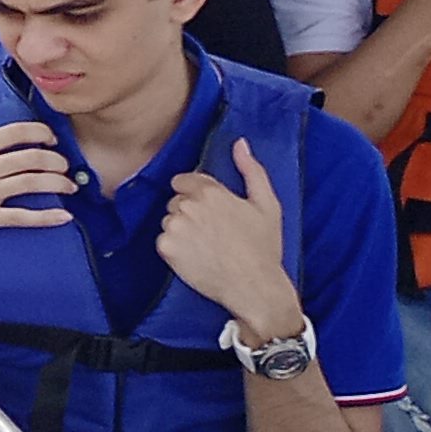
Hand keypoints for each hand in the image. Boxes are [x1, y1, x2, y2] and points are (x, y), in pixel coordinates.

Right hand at [0, 118, 75, 239]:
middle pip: (32, 158)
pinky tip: (64, 216)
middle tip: (62, 164)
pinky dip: (46, 217)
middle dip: (55, 159)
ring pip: (32, 184)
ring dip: (57, 183)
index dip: (39, 132)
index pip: (15, 133)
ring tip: (68, 184)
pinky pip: (21, 217)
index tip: (49, 136)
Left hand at [157, 139, 303, 342]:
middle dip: (190, 212)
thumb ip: (251, 171)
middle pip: (176, 200)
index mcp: (209, 191)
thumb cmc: (263, 247)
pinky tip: (196, 257)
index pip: (184, 180)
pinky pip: (163, 240)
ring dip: (181, 230)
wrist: (254, 287)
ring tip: (206, 246)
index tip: (212, 211)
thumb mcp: (267, 205)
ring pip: (169, 220)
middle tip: (213, 232)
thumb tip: (240, 143)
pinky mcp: (165, 248)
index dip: (197, 194)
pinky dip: (175, 248)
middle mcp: (187, 205)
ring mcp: (174, 227)